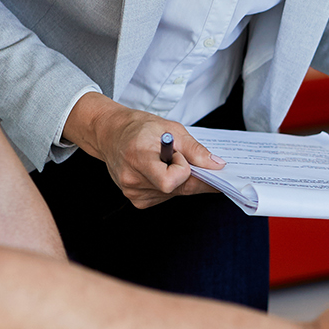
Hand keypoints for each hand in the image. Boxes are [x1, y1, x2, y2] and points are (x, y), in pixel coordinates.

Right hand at [64, 92, 221, 208]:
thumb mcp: (170, 129)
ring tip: (164, 161)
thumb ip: (194, 149)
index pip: (170, 180)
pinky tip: (159, 171)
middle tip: (185, 157)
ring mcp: (133, 192)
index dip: (185, 170)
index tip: (188, 158)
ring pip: (175, 193)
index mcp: (138, 157)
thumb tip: (216, 166)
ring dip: (179, 179)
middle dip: (189, 174)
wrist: (111, 135)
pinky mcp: (137, 200)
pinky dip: (170, 185)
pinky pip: (166, 197)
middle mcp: (132, 179)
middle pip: (177, 188)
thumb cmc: (140, 128)